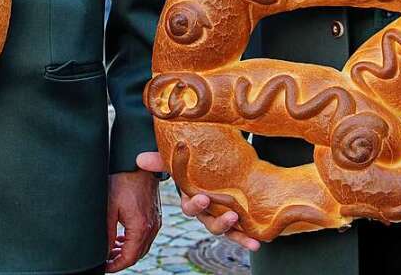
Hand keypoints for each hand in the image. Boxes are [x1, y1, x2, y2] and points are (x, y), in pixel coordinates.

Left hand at [105, 169, 160, 271]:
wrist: (139, 162)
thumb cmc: (123, 180)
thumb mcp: (110, 207)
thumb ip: (107, 233)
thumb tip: (104, 251)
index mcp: (141, 227)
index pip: (129, 258)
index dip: (115, 266)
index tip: (104, 266)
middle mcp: (152, 227)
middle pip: (137, 254)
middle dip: (120, 259)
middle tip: (105, 259)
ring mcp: (156, 220)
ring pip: (143, 246)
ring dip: (128, 250)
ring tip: (112, 249)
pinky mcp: (156, 214)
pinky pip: (147, 235)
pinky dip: (135, 241)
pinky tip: (123, 237)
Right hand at [137, 152, 258, 251]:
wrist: (209, 162)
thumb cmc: (190, 162)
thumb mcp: (176, 159)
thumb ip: (160, 160)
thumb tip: (140, 159)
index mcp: (190, 199)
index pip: (190, 207)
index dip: (195, 205)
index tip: (203, 198)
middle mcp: (205, 211)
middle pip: (209, 223)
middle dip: (219, 223)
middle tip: (231, 216)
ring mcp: (220, 215)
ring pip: (226, 230)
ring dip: (237, 235)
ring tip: (249, 235)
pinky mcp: (236, 216)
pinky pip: (241, 231)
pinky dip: (248, 238)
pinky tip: (260, 242)